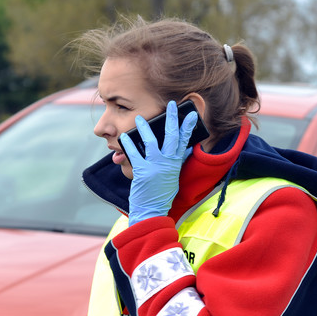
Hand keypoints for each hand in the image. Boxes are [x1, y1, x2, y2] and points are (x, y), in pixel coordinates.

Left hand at [121, 101, 197, 225]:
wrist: (152, 211)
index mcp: (176, 164)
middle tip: (171, 104)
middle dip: (171, 118)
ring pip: (152, 142)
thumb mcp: (173, 177)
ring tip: (140, 118)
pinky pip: (134, 154)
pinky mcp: (142, 172)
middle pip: (171, 136)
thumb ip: (177, 162)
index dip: (188, 127)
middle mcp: (168, 163)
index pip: (185, 141)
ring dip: (145, 128)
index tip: (192, 114)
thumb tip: (185, 150)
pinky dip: (128, 144)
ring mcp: (155, 167)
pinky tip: (124, 137)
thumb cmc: (161, 195)